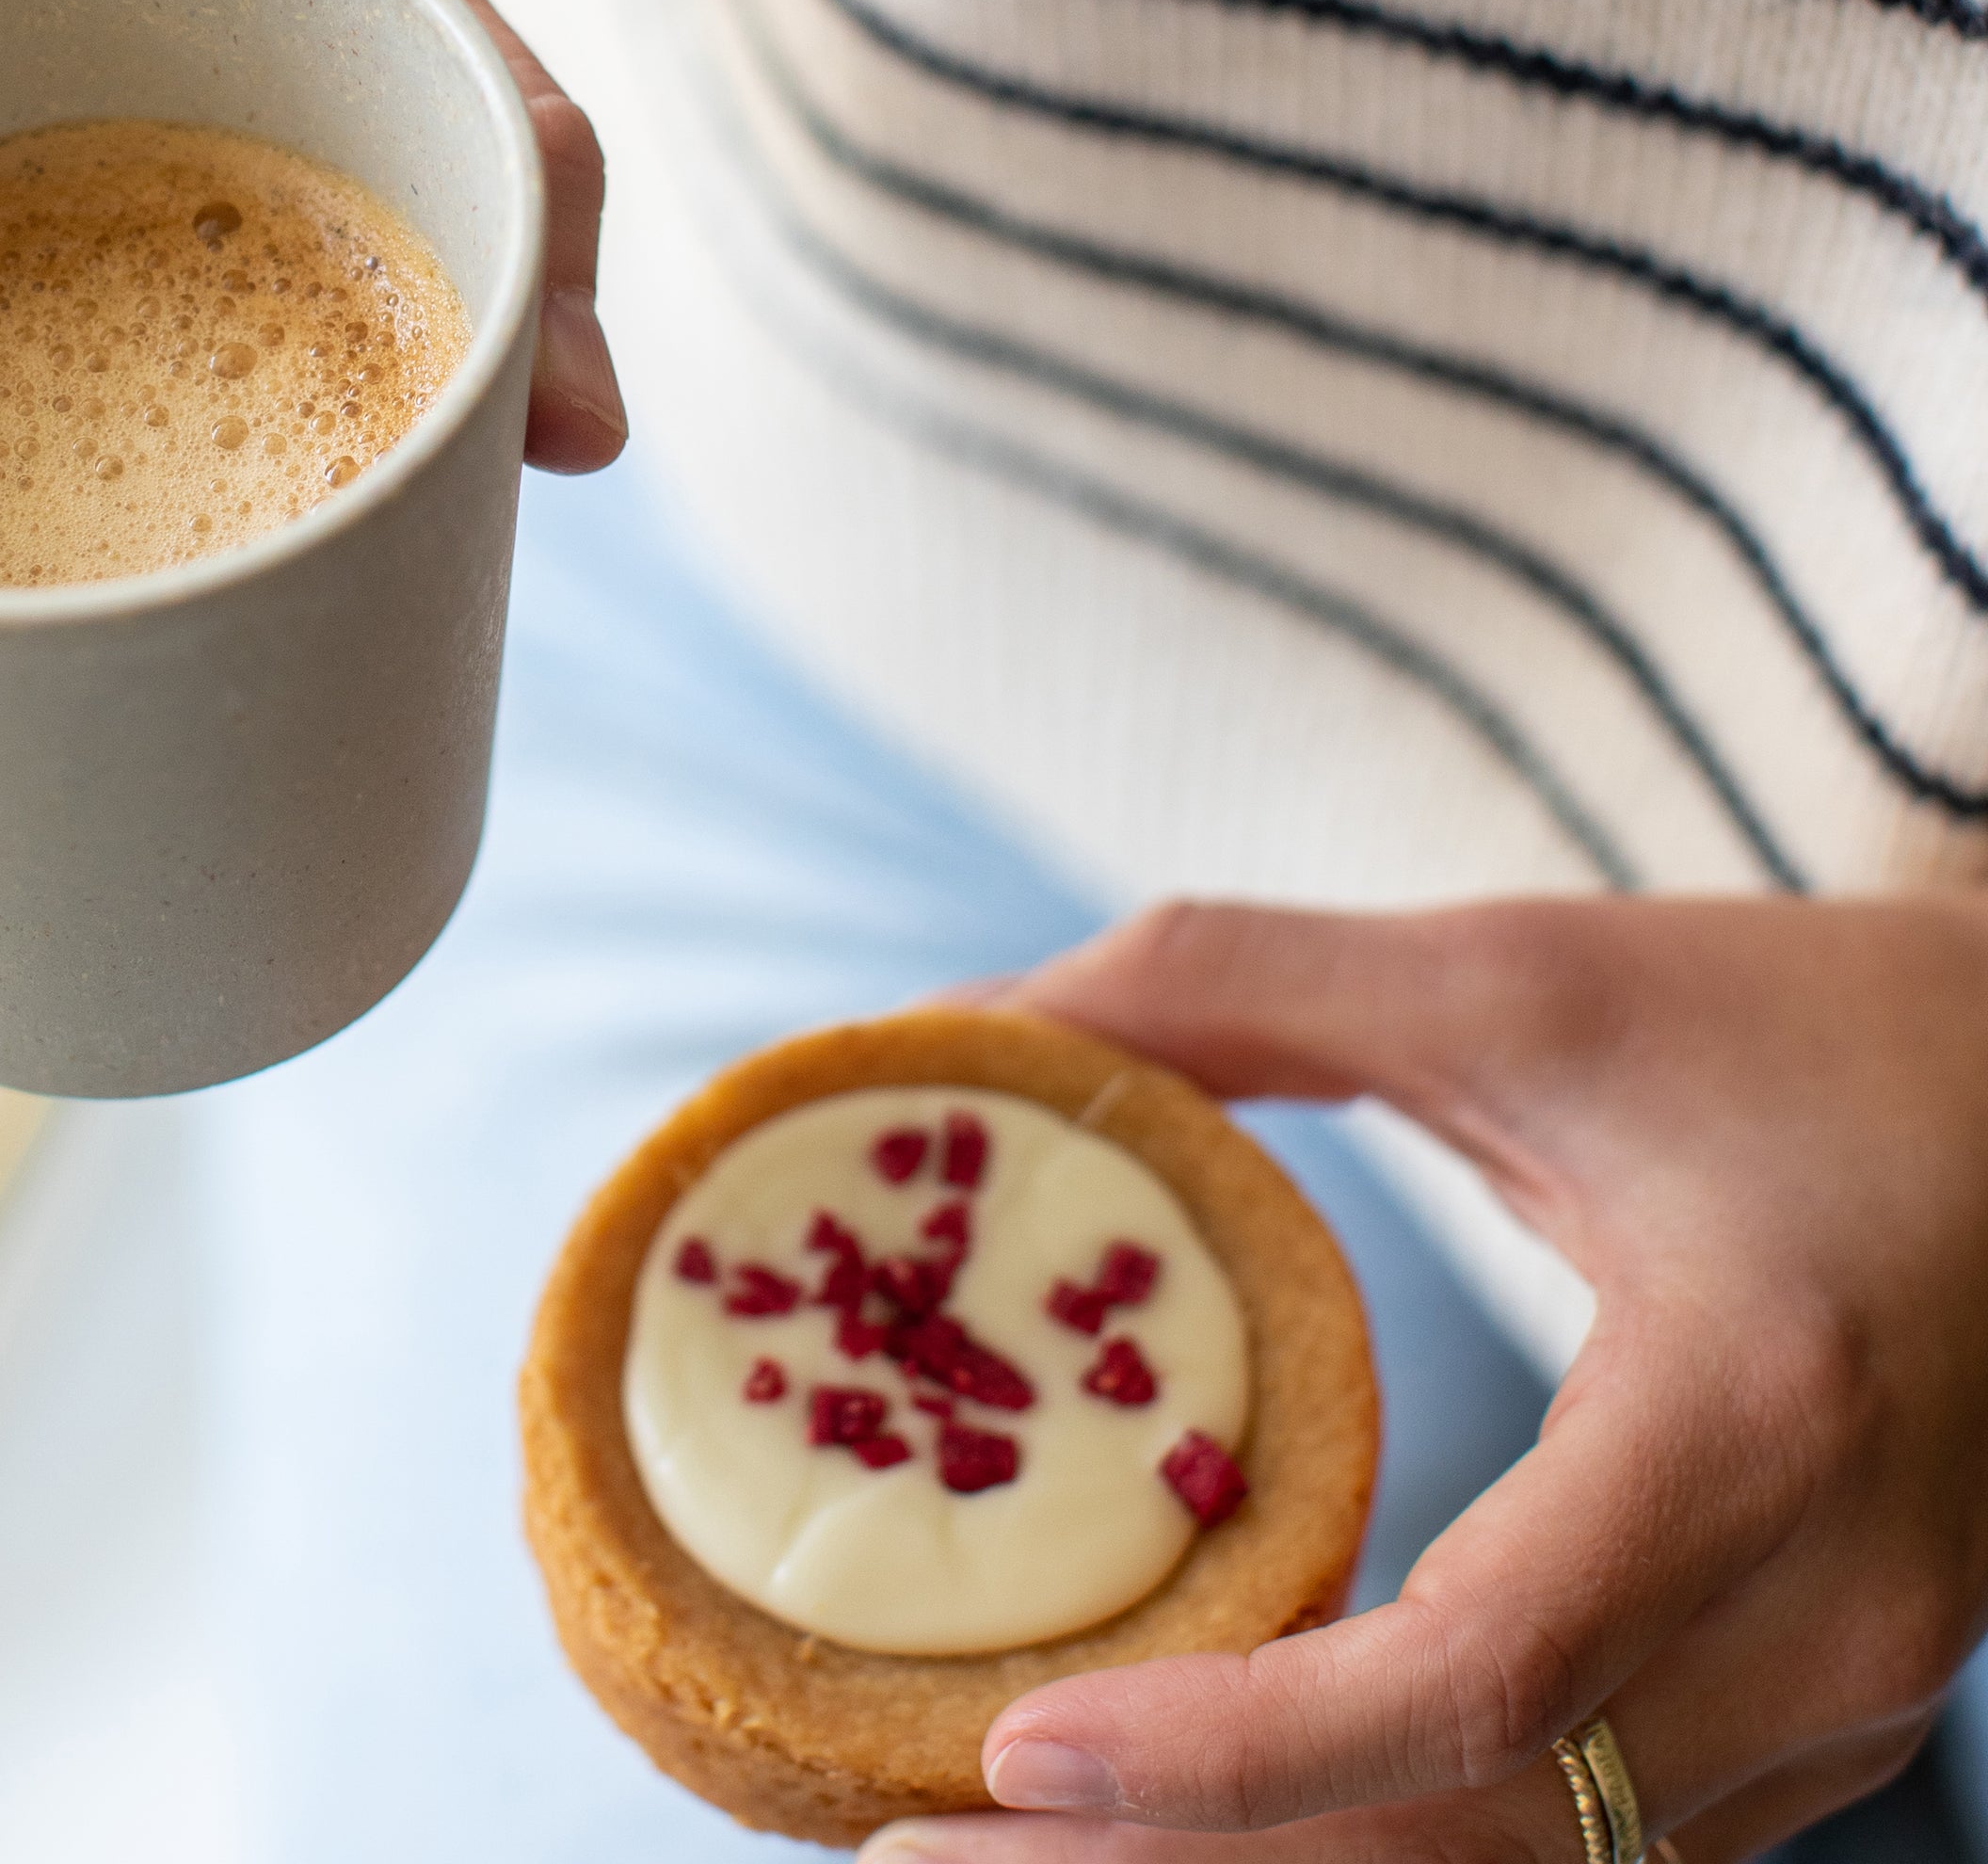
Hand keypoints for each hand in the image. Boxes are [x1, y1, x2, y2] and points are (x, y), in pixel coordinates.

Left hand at [862, 892, 1987, 1863]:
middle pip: (1472, 1840)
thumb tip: (964, 1022)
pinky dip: (1374, 1842)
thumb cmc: (1790, 1022)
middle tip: (908, 1847)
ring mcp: (1843, 1702)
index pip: (1476, 1681)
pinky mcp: (1816, 1717)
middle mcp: (1827, 1621)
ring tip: (1001, 1846)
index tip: (1009, 1754)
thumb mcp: (1508, 976)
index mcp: (1755, 1423)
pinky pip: (1576, 1837)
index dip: (1232, 1751)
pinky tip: (1197, 1802)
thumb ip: (1227, 982)